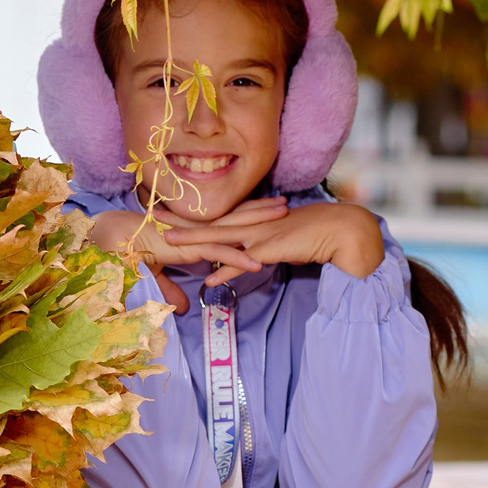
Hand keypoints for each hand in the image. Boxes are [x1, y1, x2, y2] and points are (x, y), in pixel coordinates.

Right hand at [90, 197, 289, 312]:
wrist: (98, 243)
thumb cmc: (116, 253)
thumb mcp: (147, 275)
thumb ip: (168, 289)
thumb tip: (184, 308)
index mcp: (186, 232)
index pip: (220, 222)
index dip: (242, 214)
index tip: (263, 210)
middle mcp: (190, 231)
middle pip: (232, 218)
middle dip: (259, 211)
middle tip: (285, 204)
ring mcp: (187, 237)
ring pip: (230, 229)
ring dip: (258, 225)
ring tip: (283, 219)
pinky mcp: (182, 247)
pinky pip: (214, 253)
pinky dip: (236, 258)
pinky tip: (257, 263)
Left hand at [160, 200, 384, 282]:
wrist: (337, 230)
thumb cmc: (307, 235)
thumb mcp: (274, 239)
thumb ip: (252, 248)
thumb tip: (233, 261)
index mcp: (249, 218)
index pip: (211, 214)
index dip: (186, 211)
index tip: (161, 206)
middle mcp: (250, 223)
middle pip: (207, 220)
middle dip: (179, 217)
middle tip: (149, 211)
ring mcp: (259, 234)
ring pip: (221, 237)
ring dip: (195, 240)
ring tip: (169, 242)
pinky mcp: (272, 250)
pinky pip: (245, 262)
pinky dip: (227, 271)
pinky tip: (210, 280)